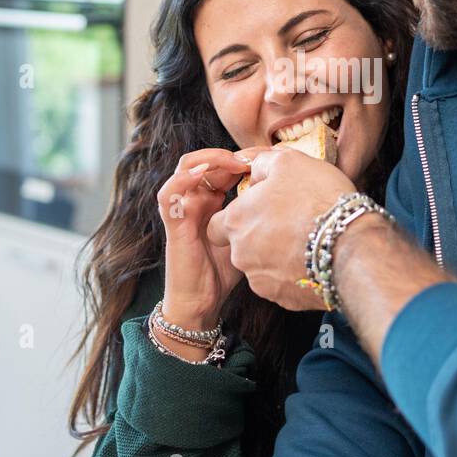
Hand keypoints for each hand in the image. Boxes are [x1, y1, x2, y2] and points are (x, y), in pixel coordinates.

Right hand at [156, 149, 253, 339]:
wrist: (201, 301)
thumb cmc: (223, 271)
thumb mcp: (247, 235)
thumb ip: (258, 216)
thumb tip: (287, 200)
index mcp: (212, 199)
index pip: (223, 166)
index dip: (242, 159)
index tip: (266, 161)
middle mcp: (195, 200)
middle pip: (208, 161)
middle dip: (230, 156)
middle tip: (254, 160)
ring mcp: (182, 209)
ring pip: (186, 167)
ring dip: (209, 160)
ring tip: (233, 162)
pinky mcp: (173, 223)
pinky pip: (169, 194)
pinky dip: (184, 179)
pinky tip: (204, 175)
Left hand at [207, 146, 355, 310]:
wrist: (350, 246)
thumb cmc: (318, 200)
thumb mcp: (288, 162)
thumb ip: (261, 164)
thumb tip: (254, 171)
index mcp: (235, 220)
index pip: (216, 224)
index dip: (235, 216)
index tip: (256, 210)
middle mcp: (240, 253)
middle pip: (239, 245)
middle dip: (258, 236)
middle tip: (286, 222)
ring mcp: (260, 279)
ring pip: (259, 265)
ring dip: (275, 254)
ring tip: (303, 240)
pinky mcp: (281, 297)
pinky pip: (280, 283)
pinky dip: (291, 272)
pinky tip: (310, 258)